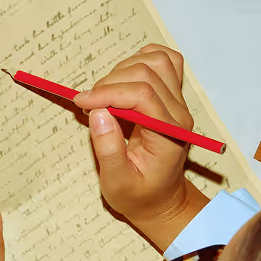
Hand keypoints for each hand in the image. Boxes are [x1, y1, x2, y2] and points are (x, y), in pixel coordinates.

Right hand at [70, 44, 207, 249]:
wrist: (162, 201)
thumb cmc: (139, 195)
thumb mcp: (117, 183)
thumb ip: (108, 149)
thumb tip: (98, 112)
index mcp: (168, 134)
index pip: (141, 94)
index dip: (107, 92)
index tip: (81, 102)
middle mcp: (178, 113)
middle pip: (147, 72)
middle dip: (110, 83)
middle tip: (90, 104)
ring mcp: (178, 103)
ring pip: (157, 60)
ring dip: (124, 69)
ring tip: (105, 94)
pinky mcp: (172, 97)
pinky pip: (166, 62)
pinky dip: (142, 60)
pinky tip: (124, 79)